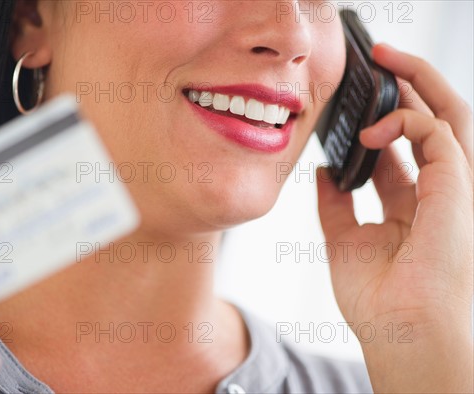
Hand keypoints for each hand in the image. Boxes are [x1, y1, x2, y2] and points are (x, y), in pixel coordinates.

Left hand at [317, 44, 472, 392]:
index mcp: (414, 206)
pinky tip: (372, 129)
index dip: (382, 122)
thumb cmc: (379, 301)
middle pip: (434, 122)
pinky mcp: (459, 188)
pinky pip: (440, 133)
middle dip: (410, 86)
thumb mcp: (345, 241)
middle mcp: (438, 193)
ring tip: (386, 60)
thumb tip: (323, 171)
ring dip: (419, 83)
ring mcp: (453, 189)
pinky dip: (407, 121)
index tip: (353, 106)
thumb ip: (336, 204)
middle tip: (380, 59)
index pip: (403, 150)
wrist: (400, 335)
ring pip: (450, 116)